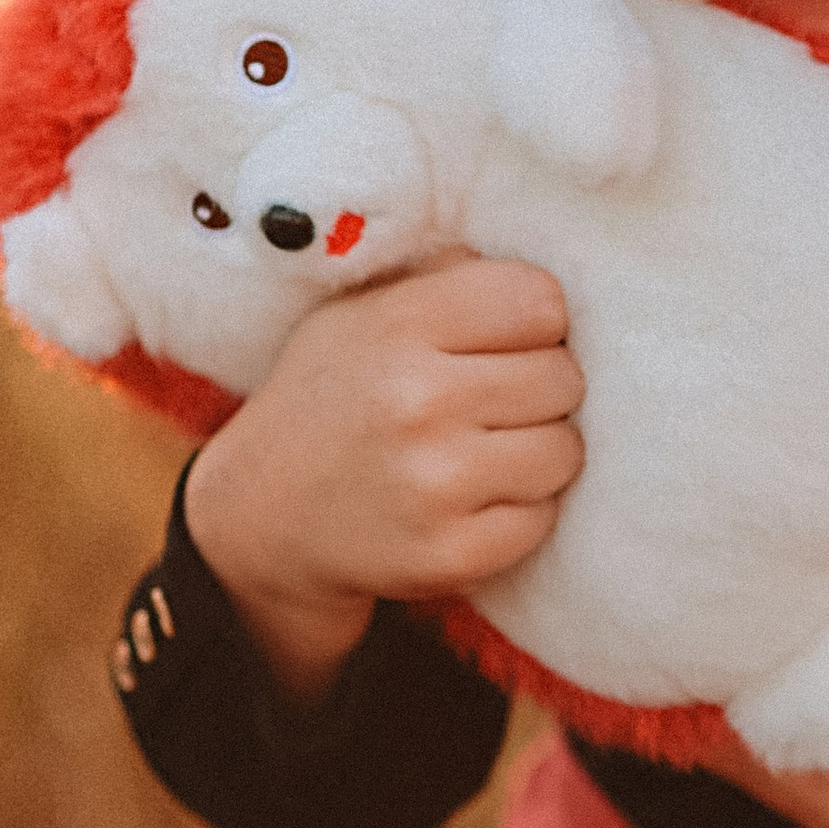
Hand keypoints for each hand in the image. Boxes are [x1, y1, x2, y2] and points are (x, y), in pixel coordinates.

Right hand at [183, 257, 583, 698]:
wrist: (263, 513)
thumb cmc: (337, 395)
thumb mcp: (363, 310)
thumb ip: (448, 274)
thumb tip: (548, 279)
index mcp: (399, 324)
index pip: (540, 300)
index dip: (534, 321)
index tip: (505, 339)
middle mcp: (417, 400)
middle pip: (564, 376)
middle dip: (541, 386)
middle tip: (490, 401)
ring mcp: (435, 483)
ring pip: (565, 449)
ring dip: (539, 450)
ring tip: (483, 448)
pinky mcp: (450, 553)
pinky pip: (542, 517)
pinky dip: (520, 510)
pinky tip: (471, 499)